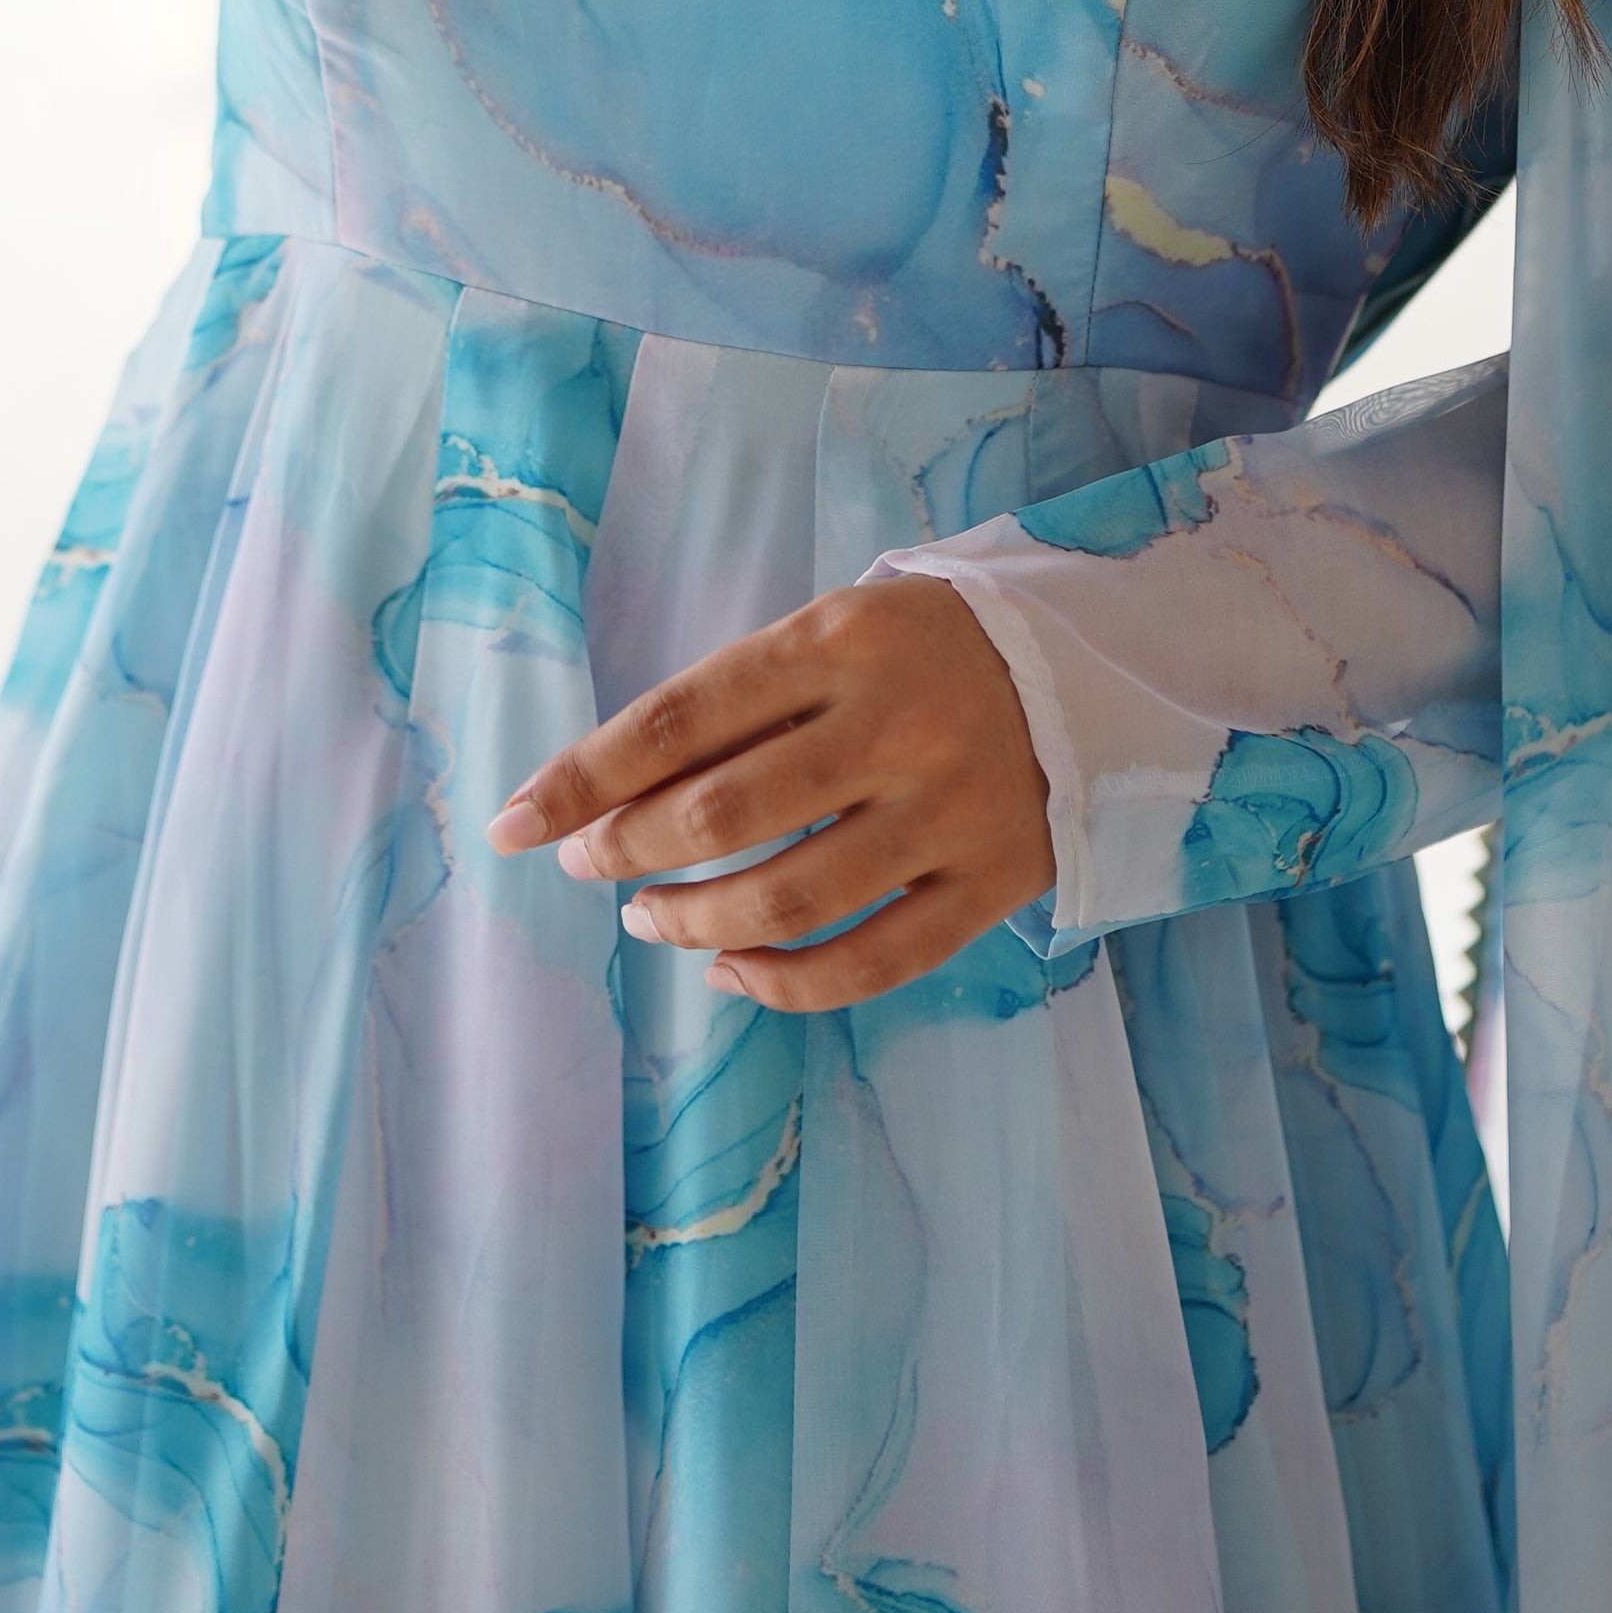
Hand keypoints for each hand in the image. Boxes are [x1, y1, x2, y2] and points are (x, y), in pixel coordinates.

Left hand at [489, 577, 1056, 1009]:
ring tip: (648, 918)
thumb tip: (606, 792)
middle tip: (586, 865)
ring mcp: (947, 811)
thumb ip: (740, 700)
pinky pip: (873, 960)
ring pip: (788, 898)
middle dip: (625, 852)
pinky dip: (785, 982)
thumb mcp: (836, 630)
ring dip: (691, 922)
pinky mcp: (993, 882)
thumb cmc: (929, 646)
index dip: (581, 777)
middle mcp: (893, 726)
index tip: (511, 821)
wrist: (1100, 664)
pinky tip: (730, 971)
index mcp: (841, 641)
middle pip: (722, 814)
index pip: (679, 718)